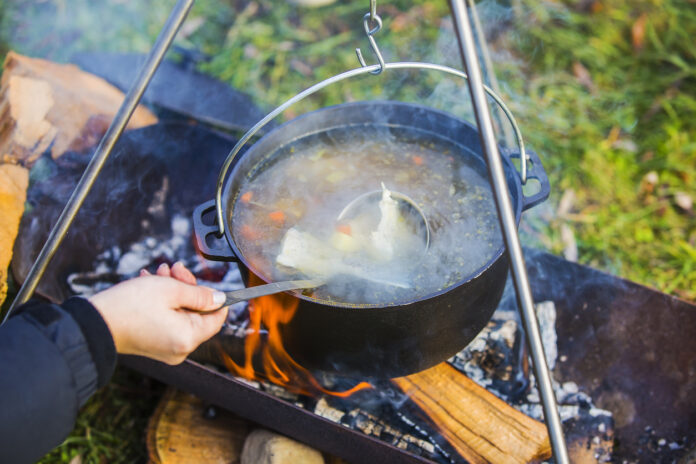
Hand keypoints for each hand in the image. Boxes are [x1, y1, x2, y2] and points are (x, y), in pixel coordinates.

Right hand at [88, 262, 227, 364]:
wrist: (94, 322)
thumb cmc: (130, 305)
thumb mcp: (171, 290)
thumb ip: (200, 294)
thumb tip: (220, 298)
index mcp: (189, 338)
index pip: (217, 318)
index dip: (215, 297)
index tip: (204, 280)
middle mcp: (180, 349)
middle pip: (197, 313)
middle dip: (187, 288)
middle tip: (175, 269)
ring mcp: (166, 350)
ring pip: (180, 314)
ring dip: (172, 291)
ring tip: (158, 273)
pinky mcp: (153, 345)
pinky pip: (167, 321)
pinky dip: (162, 303)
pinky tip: (150, 284)